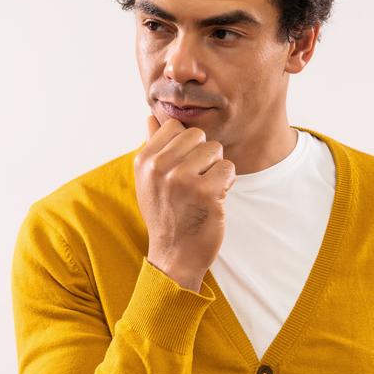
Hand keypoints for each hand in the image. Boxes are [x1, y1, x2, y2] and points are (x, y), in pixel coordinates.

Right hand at [133, 114, 236, 291]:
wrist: (174, 255)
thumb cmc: (166, 214)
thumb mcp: (149, 180)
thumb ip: (152, 146)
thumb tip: (151, 117)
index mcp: (144, 160)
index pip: (175, 126)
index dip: (186, 145)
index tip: (181, 168)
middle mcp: (159, 167)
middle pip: (198, 135)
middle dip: (203, 155)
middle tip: (195, 181)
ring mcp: (181, 179)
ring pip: (215, 150)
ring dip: (216, 169)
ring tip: (204, 190)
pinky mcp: (205, 192)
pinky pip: (228, 168)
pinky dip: (227, 183)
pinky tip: (214, 199)